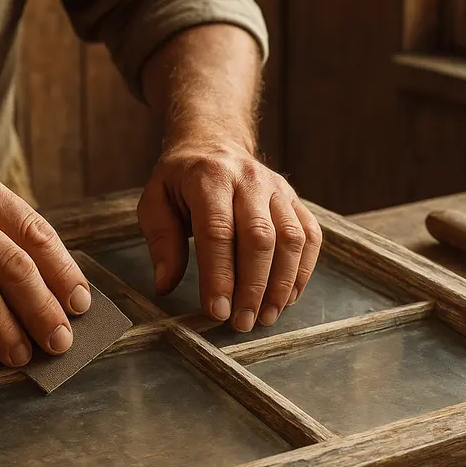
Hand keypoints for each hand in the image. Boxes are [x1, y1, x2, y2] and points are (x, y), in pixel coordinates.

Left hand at [137, 141, 321, 330]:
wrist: (214, 143)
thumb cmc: (181, 181)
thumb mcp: (155, 202)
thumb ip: (162, 242)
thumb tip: (165, 285)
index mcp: (209, 178)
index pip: (218, 232)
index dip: (220, 276)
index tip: (217, 312)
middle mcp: (249, 180)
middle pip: (260, 238)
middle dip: (252, 287)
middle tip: (241, 323)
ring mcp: (277, 189)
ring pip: (290, 239)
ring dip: (281, 284)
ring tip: (266, 318)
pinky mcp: (295, 200)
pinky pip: (310, 237)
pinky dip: (302, 272)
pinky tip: (287, 298)